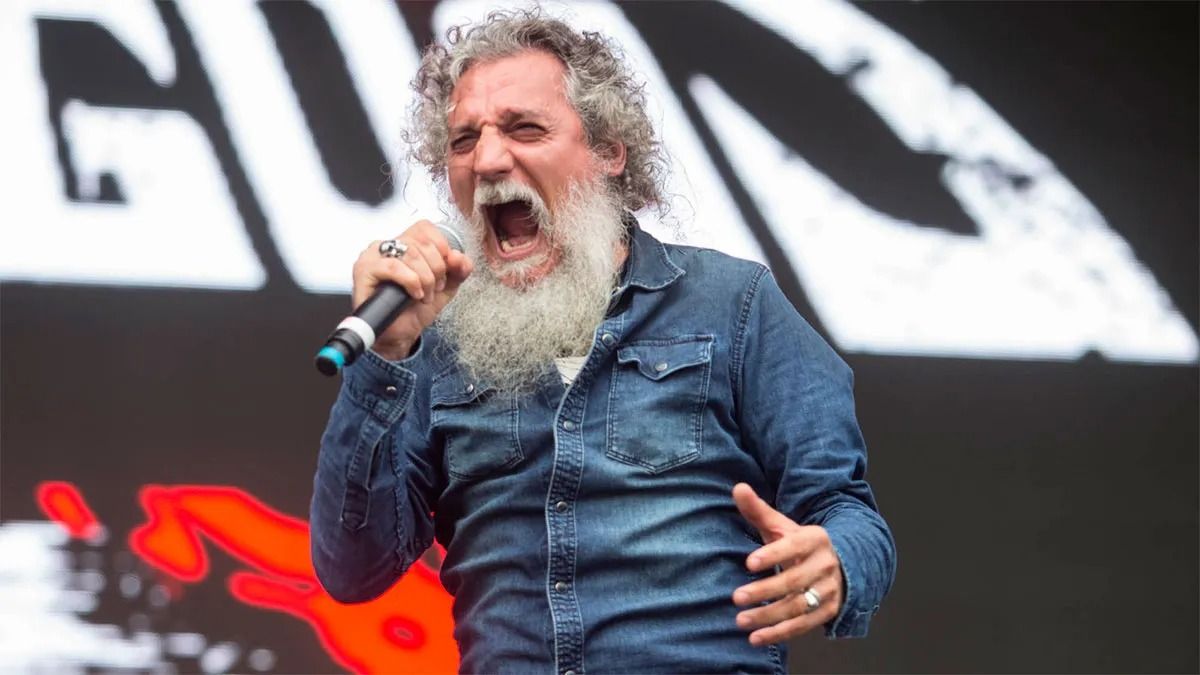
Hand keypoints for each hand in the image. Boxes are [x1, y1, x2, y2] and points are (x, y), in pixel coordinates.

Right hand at [351, 220, 473, 359]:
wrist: (400, 335)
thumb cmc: (416, 309)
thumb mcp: (446, 287)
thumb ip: (458, 270)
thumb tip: (459, 257)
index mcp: (404, 243)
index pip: (425, 228)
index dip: (441, 246)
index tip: (445, 270)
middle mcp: (386, 245)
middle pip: (421, 241)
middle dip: (436, 268)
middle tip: (434, 288)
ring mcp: (373, 256)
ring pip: (410, 253)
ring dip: (425, 278)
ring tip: (424, 295)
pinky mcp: (364, 270)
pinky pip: (394, 266)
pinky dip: (411, 281)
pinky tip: (414, 294)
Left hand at [731, 483, 843, 645]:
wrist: (844, 563)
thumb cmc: (801, 544)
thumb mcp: (783, 525)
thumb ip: (758, 510)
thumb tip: (737, 487)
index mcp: (814, 539)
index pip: (792, 547)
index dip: (772, 555)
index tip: (748, 562)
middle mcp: (824, 565)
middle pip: (793, 581)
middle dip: (764, 591)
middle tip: (736, 597)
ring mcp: (828, 590)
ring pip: (797, 606)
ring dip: (768, 616)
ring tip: (741, 621)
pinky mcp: (827, 612)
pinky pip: (803, 626)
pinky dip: (780, 634)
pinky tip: (756, 638)